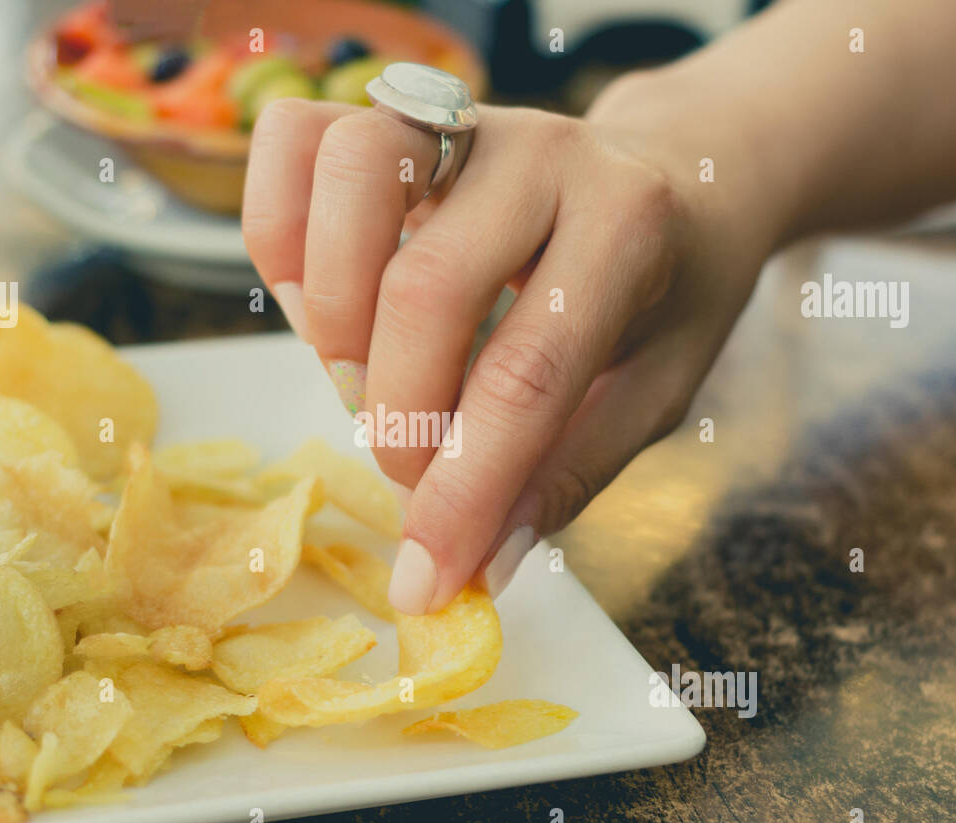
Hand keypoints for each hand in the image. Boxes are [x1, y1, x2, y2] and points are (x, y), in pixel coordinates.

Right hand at [242, 74, 772, 614]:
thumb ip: (568, 473)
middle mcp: (543, 152)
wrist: (676, 175)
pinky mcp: (395, 110)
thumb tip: (478, 563)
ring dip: (330, 312)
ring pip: (349, 177)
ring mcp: (461, 118)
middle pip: (425, 288)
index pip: (528, 375)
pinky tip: (322, 303)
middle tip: (411, 476)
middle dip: (398, 419)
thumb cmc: (666, 294)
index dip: (465, 493)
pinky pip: (294, 141)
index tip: (427, 578)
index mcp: (631, 226)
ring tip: (360, 377)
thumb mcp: (652, 392)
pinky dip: (279, 233)